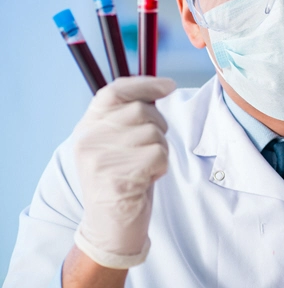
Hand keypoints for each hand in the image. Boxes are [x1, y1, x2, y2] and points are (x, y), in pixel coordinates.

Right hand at [71, 76, 175, 268]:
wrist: (110, 227)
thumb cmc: (122, 181)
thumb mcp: (116, 144)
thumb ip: (128, 118)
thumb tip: (160, 88)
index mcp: (87, 127)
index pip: (115, 91)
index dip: (145, 84)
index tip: (169, 85)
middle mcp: (89, 139)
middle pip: (141, 110)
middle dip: (158, 127)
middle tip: (151, 149)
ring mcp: (100, 158)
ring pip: (153, 133)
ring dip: (161, 150)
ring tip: (146, 167)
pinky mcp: (117, 177)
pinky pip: (158, 155)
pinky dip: (161, 166)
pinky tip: (148, 179)